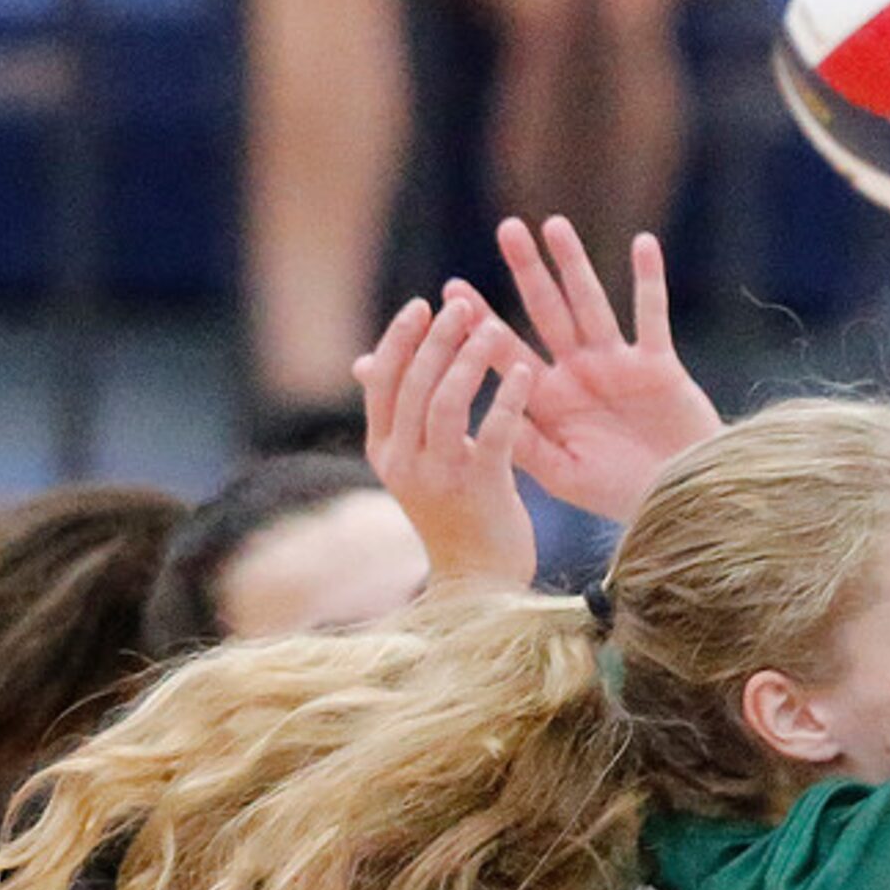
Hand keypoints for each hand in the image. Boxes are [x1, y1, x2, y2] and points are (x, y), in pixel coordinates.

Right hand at [353, 292, 538, 590]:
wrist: (479, 583)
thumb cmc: (453, 514)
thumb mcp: (414, 465)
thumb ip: (399, 416)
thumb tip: (366, 362)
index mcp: (384, 451)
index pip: (382, 382)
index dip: (400, 340)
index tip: (422, 305)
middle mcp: (403, 462)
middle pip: (414, 385)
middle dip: (437, 339)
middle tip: (461, 305)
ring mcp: (439, 477)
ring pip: (447, 402)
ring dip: (469, 359)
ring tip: (492, 327)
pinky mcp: (480, 489)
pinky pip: (494, 432)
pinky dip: (507, 397)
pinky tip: (524, 370)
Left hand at [472, 217, 720, 525]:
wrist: (678, 504)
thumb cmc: (618, 495)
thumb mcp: (562, 474)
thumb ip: (524, 444)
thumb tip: (475, 418)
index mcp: (549, 400)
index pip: (507, 352)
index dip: (481, 321)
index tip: (450, 290)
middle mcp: (579, 373)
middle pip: (547, 311)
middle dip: (526, 272)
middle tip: (507, 229)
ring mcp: (619, 365)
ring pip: (592, 303)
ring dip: (575, 265)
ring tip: (554, 224)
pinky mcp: (659, 366)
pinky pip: (653, 316)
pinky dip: (649, 281)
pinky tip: (643, 244)